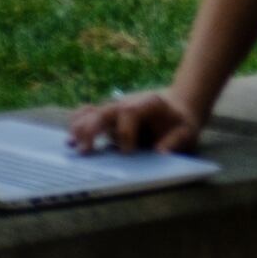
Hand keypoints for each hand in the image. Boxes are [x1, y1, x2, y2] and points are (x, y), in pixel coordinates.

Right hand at [68, 88, 203, 154]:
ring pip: (90, 112)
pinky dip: (76, 125)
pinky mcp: (105, 117)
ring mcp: (114, 109)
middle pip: (104, 111)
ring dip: (79, 128)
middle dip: (92, 129)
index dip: (126, 132)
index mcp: (149, 104)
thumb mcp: (187, 132)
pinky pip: (85, 115)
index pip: (130, 112)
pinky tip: (70, 142)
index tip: (127, 153)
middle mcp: (127, 104)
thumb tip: (159, 154)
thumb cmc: (180, 123)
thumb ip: (175, 141)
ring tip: (72, 147)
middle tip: (85, 151)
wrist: (176, 108)